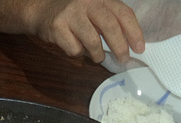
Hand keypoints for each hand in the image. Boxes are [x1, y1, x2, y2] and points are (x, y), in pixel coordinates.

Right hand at [28, 0, 144, 61]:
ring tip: (97, 57)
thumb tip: (129, 45)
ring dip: (98, 55)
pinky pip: (74, 49)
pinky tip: (74, 46)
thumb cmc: (73, 14)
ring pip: (93, 41)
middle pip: (110, 27)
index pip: (123, 13)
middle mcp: (87, 2)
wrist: (41, 11)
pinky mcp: (57, 27)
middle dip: (120, 47)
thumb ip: (109, 22)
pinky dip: (77, 53)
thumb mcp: (93, 11)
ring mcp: (71, 14)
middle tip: (123, 59)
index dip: (134, 32)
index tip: (140, 48)